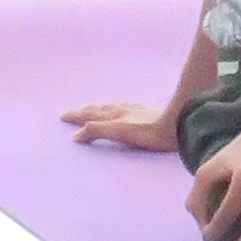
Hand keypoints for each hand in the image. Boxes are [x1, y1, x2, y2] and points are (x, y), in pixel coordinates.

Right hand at [63, 96, 184, 153]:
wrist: (178, 122)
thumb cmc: (150, 133)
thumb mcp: (120, 133)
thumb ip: (98, 131)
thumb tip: (76, 135)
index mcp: (114, 115)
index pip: (89, 115)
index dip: (76, 116)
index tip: (63, 116)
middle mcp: (121, 109)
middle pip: (97, 108)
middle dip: (82, 111)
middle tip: (70, 112)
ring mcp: (134, 109)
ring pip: (109, 106)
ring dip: (96, 108)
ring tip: (89, 108)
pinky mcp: (145, 110)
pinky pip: (122, 106)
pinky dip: (112, 107)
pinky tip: (119, 107)